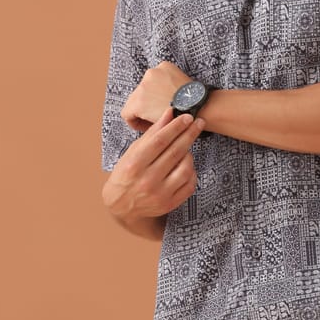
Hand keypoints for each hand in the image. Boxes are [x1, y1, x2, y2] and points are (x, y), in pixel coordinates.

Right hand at [102, 108, 203, 230]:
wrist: (121, 206)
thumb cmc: (126, 174)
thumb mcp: (133, 152)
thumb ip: (152, 133)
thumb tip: (169, 113)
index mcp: (135, 164)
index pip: (160, 141)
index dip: (176, 127)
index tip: (187, 117)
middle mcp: (147, 180)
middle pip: (175, 152)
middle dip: (189, 134)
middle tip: (198, 122)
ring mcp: (160, 194)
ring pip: (185, 168)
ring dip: (189, 154)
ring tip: (186, 148)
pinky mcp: (169, 203)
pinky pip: (190, 184)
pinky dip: (192, 172)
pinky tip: (186, 165)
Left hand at [121, 61, 190, 130]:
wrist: (198, 106)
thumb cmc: (196, 100)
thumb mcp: (185, 84)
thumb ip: (172, 86)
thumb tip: (168, 97)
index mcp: (163, 66)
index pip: (152, 83)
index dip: (155, 97)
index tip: (162, 106)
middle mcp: (151, 72)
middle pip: (142, 92)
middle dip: (149, 104)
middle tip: (159, 116)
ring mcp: (143, 86)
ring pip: (135, 103)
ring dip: (143, 113)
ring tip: (155, 123)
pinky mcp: (138, 102)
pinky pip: (128, 114)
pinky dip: (135, 122)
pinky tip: (148, 127)